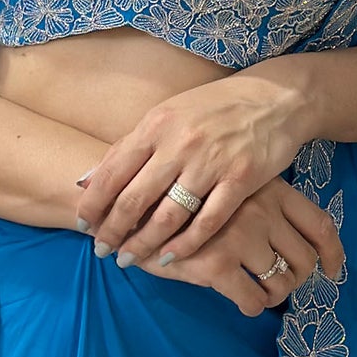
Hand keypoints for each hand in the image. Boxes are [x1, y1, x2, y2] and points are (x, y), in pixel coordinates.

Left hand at [73, 62, 318, 266]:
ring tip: (129, 258)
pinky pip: (207, 222)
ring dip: (143, 243)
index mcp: (157, 125)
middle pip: (135, 198)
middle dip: (113, 230)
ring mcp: (211, 162)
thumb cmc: (213, 108)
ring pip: (168, 216)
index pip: (113, 171)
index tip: (82, 224)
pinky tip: (168, 259)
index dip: (94, 203)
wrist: (274, 98)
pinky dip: (184, 246)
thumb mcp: (167, 115)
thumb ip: (130, 146)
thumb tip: (88, 180)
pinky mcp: (241, 180)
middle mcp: (180, 143)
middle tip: (101, 250)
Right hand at [131, 176, 344, 315]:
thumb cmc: (184, 194)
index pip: (320, 224)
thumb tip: (294, 237)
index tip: (334, 271)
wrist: (132, 199)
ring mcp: (239, 236)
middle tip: (280, 284)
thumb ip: (260, 201)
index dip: (332, 253)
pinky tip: (242, 301)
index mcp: (269, 188)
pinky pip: (252, 299)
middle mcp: (260, 210)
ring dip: (274, 295)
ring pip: (281, 282)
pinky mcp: (215, 263)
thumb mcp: (229, 184)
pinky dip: (252, 306)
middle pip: (305, 259)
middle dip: (296, 279)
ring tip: (260, 293)